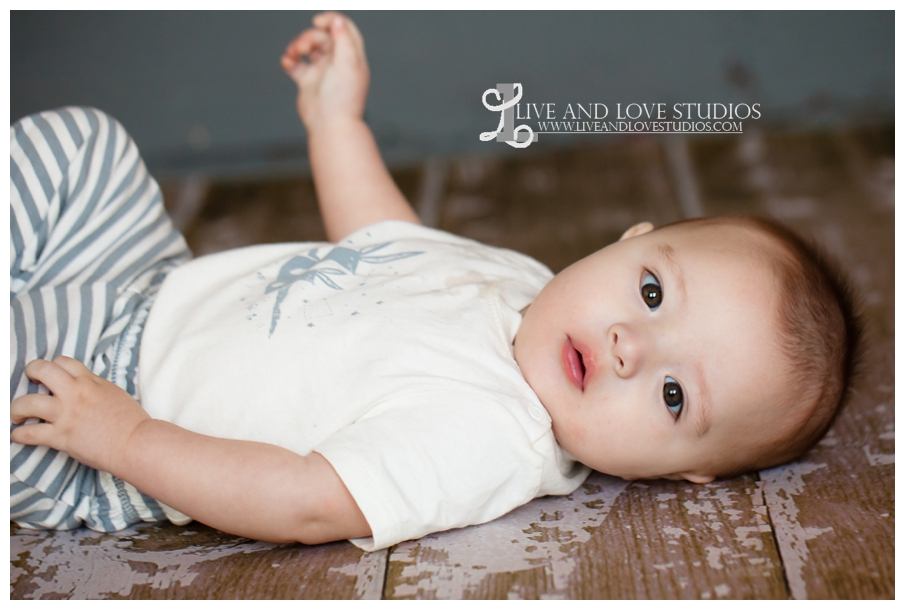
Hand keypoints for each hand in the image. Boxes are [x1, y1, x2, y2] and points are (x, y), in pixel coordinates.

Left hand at [10, 356, 150, 472]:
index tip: (50, 375)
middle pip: (42, 370)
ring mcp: (66, 415)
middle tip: (30, 381)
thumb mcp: (114, 393)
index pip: (63, 362)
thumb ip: (95, 388)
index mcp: (90, 382)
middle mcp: (75, 393)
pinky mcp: (61, 436)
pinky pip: (30, 434)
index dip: (53, 366)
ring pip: (28, 402)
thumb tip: (83, 388)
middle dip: (31, 373)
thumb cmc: (131, 421)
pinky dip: (19, 435)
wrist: (136, 443)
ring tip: (17, 414)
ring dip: (17, 407)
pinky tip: (18, 435)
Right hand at [281, 12, 369, 131]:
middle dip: (309, 37)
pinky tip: (287, 62)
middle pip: (322, 36)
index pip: (344, 28)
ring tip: (293, 55)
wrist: (330, 125)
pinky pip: (295, 64)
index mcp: (351, 57)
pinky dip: (289, 60)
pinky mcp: (307, 82)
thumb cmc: (342, 98)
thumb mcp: (347, 63)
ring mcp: (322, 72)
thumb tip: (337, 19)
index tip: (318, 22)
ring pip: (307, 48)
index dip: (331, 20)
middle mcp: (338, 63)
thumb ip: (343, 38)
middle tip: (304, 49)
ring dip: (297, 46)